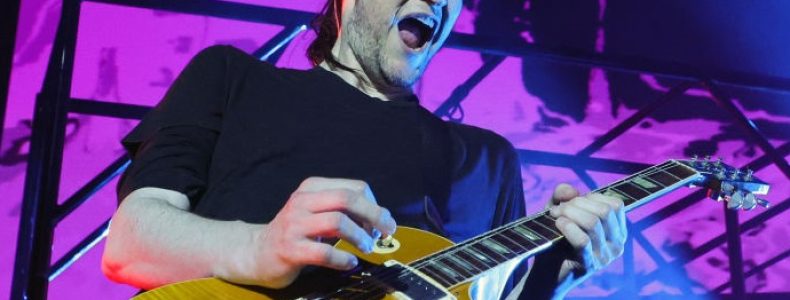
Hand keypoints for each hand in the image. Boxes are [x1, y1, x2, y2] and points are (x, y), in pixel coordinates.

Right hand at [248, 177, 395, 287]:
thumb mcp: (317, 211)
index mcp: (312, 188)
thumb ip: (344, 210)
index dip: (374, 205)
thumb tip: (382, 218)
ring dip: (360, 237)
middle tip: (386, 232)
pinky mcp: (290, 250)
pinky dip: (344, 259)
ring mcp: (294, 225)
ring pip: (338, 222)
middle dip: (374, 215)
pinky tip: (349, 262)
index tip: (380, 222)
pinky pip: (325, 253)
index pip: (354, 187)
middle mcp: (302, 201)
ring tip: (366, 247)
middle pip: (348, 199)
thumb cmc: (295, 233)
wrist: (256, 253)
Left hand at [536, 183, 626, 293]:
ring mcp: (606, 256)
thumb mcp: (560, 210)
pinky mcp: (590, 265)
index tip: (571, 203)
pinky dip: (568, 227)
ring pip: (593, 223)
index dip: (591, 198)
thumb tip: (571, 191)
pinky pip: (583, 241)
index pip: (616, 204)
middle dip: (577, 204)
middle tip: (558, 210)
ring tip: (555, 216)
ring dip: (569, 213)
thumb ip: (563, 195)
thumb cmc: (557, 237)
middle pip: (604, 211)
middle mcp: (617, 243)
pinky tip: (558, 224)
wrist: (546, 271)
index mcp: (617, 230)